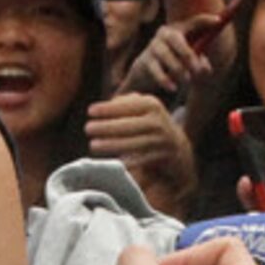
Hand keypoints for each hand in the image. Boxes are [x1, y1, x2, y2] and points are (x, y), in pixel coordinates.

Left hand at [84, 92, 196, 212]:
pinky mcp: (162, 157)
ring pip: (134, 143)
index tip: (90, 111)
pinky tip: (114, 161)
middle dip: (107, 127)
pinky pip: (142, 160)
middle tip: (87, 128)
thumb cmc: (149, 123)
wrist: (176, 146)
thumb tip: (104, 108)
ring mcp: (161, 140)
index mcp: (152, 105)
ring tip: (93, 145)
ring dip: (112, 145)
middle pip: (129, 125)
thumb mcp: (142, 107)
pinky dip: (129, 161)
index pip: (127, 106)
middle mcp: (158, 121)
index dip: (108, 108)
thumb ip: (124, 102)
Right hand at [124, 15, 219, 101]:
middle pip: (175, 38)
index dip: (205, 20)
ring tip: (187, 80)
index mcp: (178, 29)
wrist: (147, 71)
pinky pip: (157, 71)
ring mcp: (153, 46)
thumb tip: (204, 69)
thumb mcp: (190, 59)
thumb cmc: (175, 60)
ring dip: (179, 70)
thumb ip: (200, 62)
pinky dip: (166, 81)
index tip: (218, 21)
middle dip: (188, 54)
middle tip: (197, 71)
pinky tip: (173, 88)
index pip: (193, 22)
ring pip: (167, 56)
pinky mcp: (146, 61)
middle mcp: (164, 34)